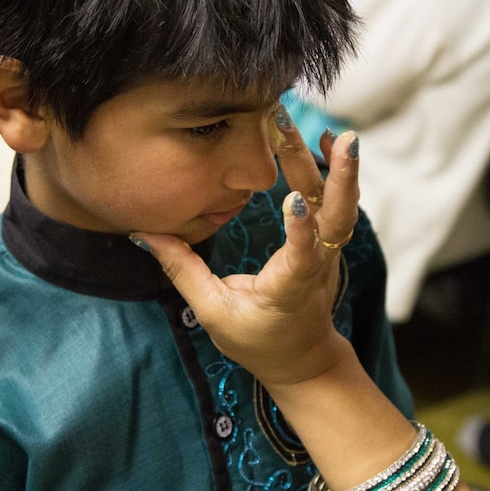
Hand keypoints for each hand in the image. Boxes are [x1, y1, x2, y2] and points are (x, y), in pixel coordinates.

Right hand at [132, 109, 360, 388]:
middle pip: (338, 221)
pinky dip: (337, 173)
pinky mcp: (329, 244)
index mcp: (290, 289)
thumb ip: (184, 272)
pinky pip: (339, 205)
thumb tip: (145, 235)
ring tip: (338, 133)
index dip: (301, 232)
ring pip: (343, 208)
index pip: (300, 259)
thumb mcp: (215, 313)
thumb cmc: (257, 340)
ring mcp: (329, 255)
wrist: (303, 356)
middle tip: (344, 139)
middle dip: (340, 178)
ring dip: (340, 168)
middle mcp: (317, 268)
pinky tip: (327, 141)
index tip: (296, 200)